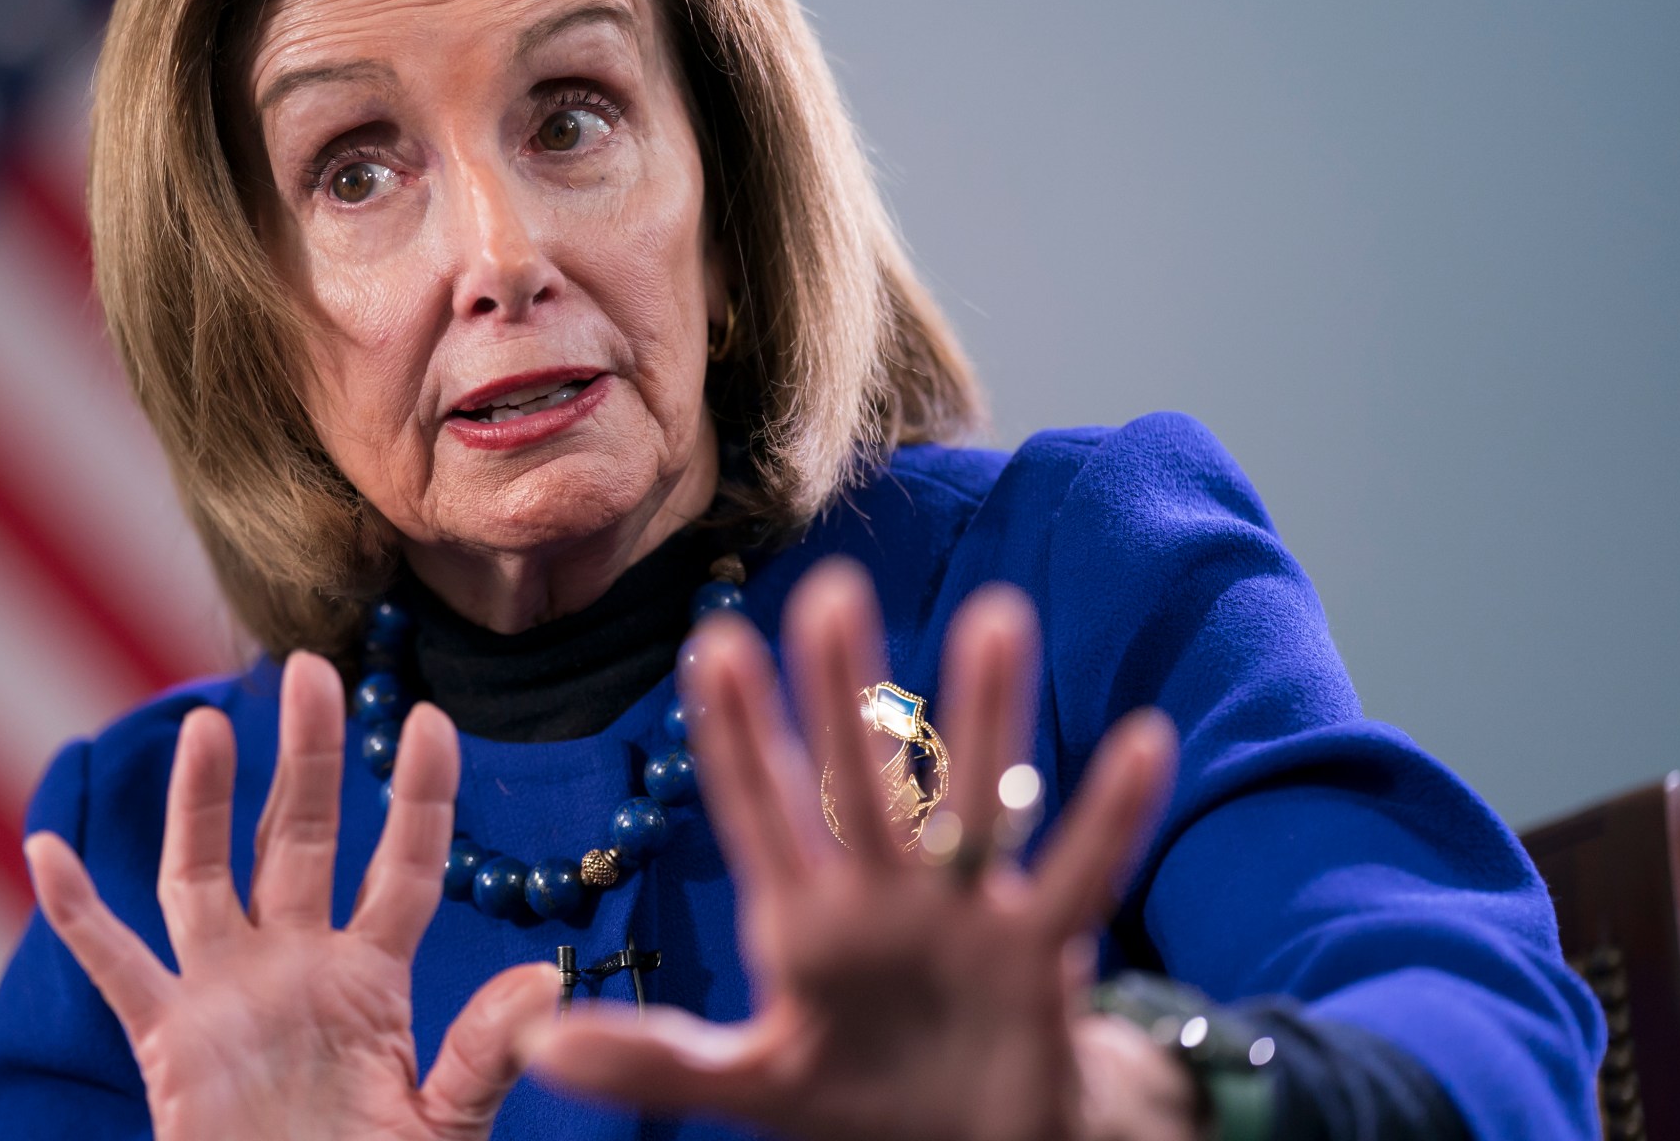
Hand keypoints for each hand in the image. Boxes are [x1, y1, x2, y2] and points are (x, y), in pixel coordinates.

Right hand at [26, 653, 551, 1140]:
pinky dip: (78, 912)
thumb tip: (546, 981)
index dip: (420, 798)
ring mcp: (228, 997)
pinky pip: (117, 965)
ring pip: (205, 877)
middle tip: (308, 669)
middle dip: (305, 757)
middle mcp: (297, 969)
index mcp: (372, 984)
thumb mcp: (444, 1129)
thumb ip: (483, 1057)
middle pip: (301, 842)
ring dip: (202, 805)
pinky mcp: (169, 1041)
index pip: (404, 870)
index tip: (431, 719)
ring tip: (207, 727)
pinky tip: (46, 849)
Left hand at [526, 563, 1185, 1140]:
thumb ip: (654, 1060)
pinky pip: (1082, 879)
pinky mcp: (1039, 958)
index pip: (760, 809)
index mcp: (802, 919)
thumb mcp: (750, 1084)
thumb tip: (537, 1038)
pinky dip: (1109, 817)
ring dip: (985, 717)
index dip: (738, 735)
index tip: (715, 644)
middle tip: (833, 589)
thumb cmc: (855, 1099)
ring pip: (974, 801)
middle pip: (858, 780)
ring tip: (997, 614)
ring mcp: (963, 917)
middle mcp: (881, 895)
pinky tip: (1143, 739)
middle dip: (843, 693)